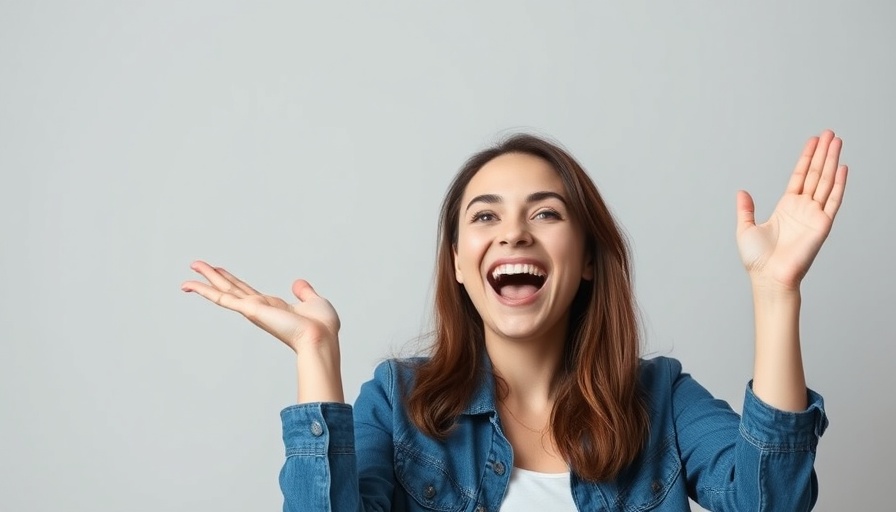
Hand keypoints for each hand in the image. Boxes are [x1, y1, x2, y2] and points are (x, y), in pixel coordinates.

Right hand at [181, 260, 339, 353]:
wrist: (321, 337)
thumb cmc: (321, 326)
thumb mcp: (314, 302)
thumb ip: (304, 292)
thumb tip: (298, 283)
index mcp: (272, 307)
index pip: (247, 291)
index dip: (232, 280)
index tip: (220, 271)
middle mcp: (259, 308)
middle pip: (231, 288)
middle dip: (214, 277)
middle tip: (197, 265)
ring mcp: (252, 309)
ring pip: (224, 291)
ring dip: (206, 278)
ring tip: (192, 266)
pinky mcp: (250, 310)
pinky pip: (223, 298)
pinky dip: (205, 290)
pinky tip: (192, 284)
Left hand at [736, 130, 848, 290]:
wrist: (768, 277)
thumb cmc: (757, 260)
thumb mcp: (745, 229)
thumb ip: (746, 210)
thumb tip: (741, 192)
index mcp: (786, 208)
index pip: (800, 176)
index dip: (806, 158)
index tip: (813, 141)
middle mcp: (803, 209)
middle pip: (816, 174)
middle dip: (823, 153)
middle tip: (830, 133)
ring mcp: (814, 215)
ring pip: (826, 182)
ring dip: (832, 161)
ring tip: (837, 141)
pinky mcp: (822, 225)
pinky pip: (833, 201)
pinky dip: (839, 184)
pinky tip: (842, 167)